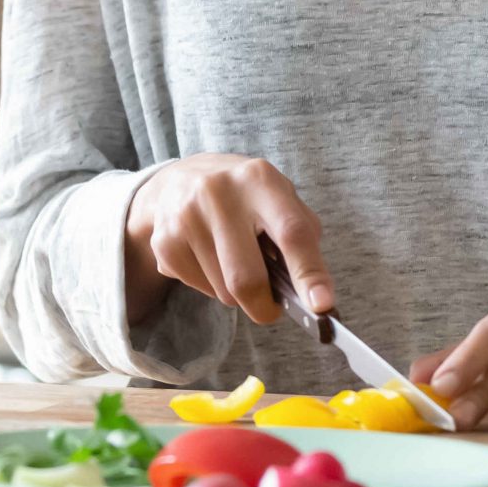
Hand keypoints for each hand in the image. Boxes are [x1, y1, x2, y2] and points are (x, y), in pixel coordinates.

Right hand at [124, 153, 334, 326]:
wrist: (179, 180)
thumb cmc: (245, 196)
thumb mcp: (278, 197)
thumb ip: (302, 236)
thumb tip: (315, 295)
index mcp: (260, 179)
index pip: (291, 232)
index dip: (309, 272)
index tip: (322, 306)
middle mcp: (220, 193)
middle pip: (248, 278)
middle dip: (265, 306)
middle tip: (272, 308)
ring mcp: (187, 217)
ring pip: (224, 292)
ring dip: (238, 293)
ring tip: (234, 261)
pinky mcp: (165, 242)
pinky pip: (201, 290)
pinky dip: (213, 287)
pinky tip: (209, 258)